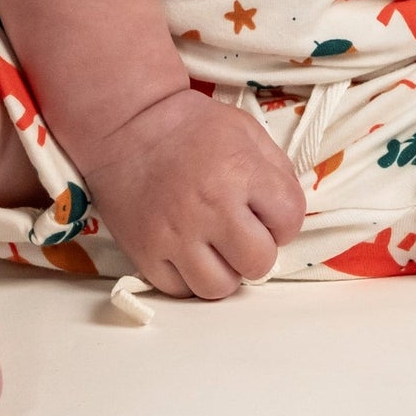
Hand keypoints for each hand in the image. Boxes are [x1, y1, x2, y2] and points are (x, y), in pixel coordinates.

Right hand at [79, 86, 306, 299]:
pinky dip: (189, 277)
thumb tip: (286, 214)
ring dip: (224, 270)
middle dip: (257, 250)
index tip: (266, 212)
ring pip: (220, 287)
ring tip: (214, 247)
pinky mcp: (145, 253)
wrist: (125, 125)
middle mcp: (210, 208)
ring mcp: (174, 235)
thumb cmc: (190, 125)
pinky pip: (180, 291)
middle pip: (259, 263)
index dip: (283, 219)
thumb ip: (276, 170)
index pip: (290, 221)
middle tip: (241, 232)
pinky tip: (187, 252)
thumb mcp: (245, 129)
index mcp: (241, 172)